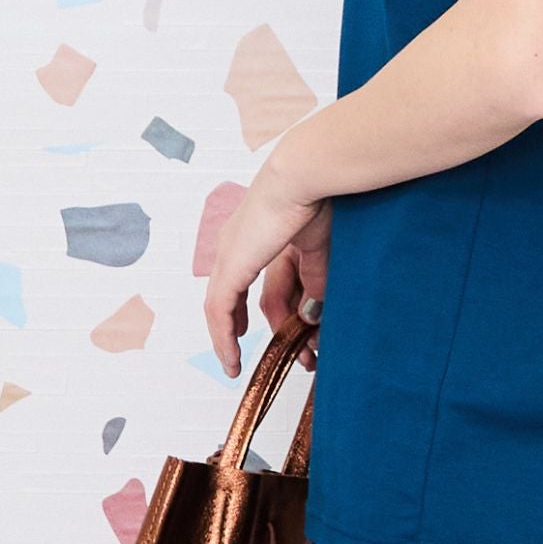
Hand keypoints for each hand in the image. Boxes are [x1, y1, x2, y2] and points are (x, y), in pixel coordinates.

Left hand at [204, 161, 331, 378]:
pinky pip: (220, 313)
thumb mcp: (320, 249)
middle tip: (272, 355)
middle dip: (257, 327)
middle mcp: (237, 243)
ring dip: (239, 340)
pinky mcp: (230, 268)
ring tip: (242, 365)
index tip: (266, 328)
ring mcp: (230, 255)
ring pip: (226, 308)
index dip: (261, 305)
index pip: (255, 277)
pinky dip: (223, 339)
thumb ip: (315, 281)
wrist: (307, 178)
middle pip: (243, 295)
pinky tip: (231, 359)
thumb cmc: (322, 198)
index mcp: (260, 231)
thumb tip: (313, 315)